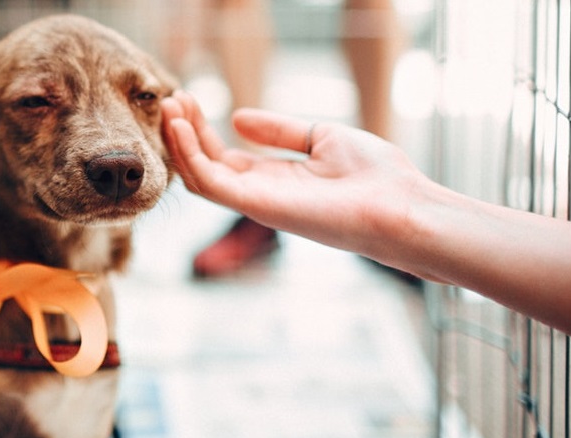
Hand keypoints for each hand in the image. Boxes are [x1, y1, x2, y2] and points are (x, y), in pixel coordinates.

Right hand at [161, 91, 436, 257]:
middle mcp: (260, 193)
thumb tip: (237, 117)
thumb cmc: (374, 176)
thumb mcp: (322, 137)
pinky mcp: (257, 206)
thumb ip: (279, 130)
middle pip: (205, 164)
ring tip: (170, 107)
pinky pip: (209, 182)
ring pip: (198, 175)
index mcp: (275, 178)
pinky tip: (181, 127)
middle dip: (184, 132)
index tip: (187, 98)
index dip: (200, 129)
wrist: (400, 205)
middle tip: (171, 100)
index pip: (222, 156)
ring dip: (179, 141)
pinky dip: (190, 155)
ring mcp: (256, 202)